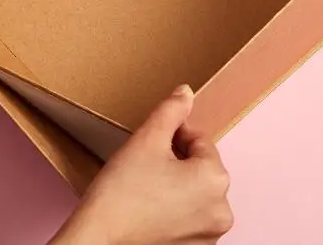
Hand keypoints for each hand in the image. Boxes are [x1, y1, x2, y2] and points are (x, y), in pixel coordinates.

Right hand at [51, 85, 232, 244]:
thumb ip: (171, 111)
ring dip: (177, 183)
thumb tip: (186, 92)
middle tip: (146, 164)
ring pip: (195, 192)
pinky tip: (150, 207)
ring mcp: (210, 235)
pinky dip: (175, 209)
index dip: (173, 135)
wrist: (100, 239)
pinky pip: (190, 218)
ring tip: (146, 186)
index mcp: (215, 179)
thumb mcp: (146, 139)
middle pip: (200, 167)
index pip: (199, 140)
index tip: (150, 144)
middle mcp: (221, 210)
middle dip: (177, 160)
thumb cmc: (122, 192)